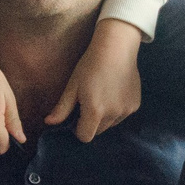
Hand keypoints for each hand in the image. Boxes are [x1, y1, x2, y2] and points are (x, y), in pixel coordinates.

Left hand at [49, 17, 143, 141]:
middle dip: (91, 122)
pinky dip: (117, 110)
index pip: (85, 136)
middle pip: (98, 131)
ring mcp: (126, 110)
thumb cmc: (90, 65)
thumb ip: (62, 108)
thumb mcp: (73, 86)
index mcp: (95, 111)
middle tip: (88, 103)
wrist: (116, 48)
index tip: (77, 116)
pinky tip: (114, 92)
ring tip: (102, 96)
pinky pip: (122, 115)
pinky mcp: (135, 105)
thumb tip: (48, 123)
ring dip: (105, 117)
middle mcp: (113, 114)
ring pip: (111, 124)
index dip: (78, 129)